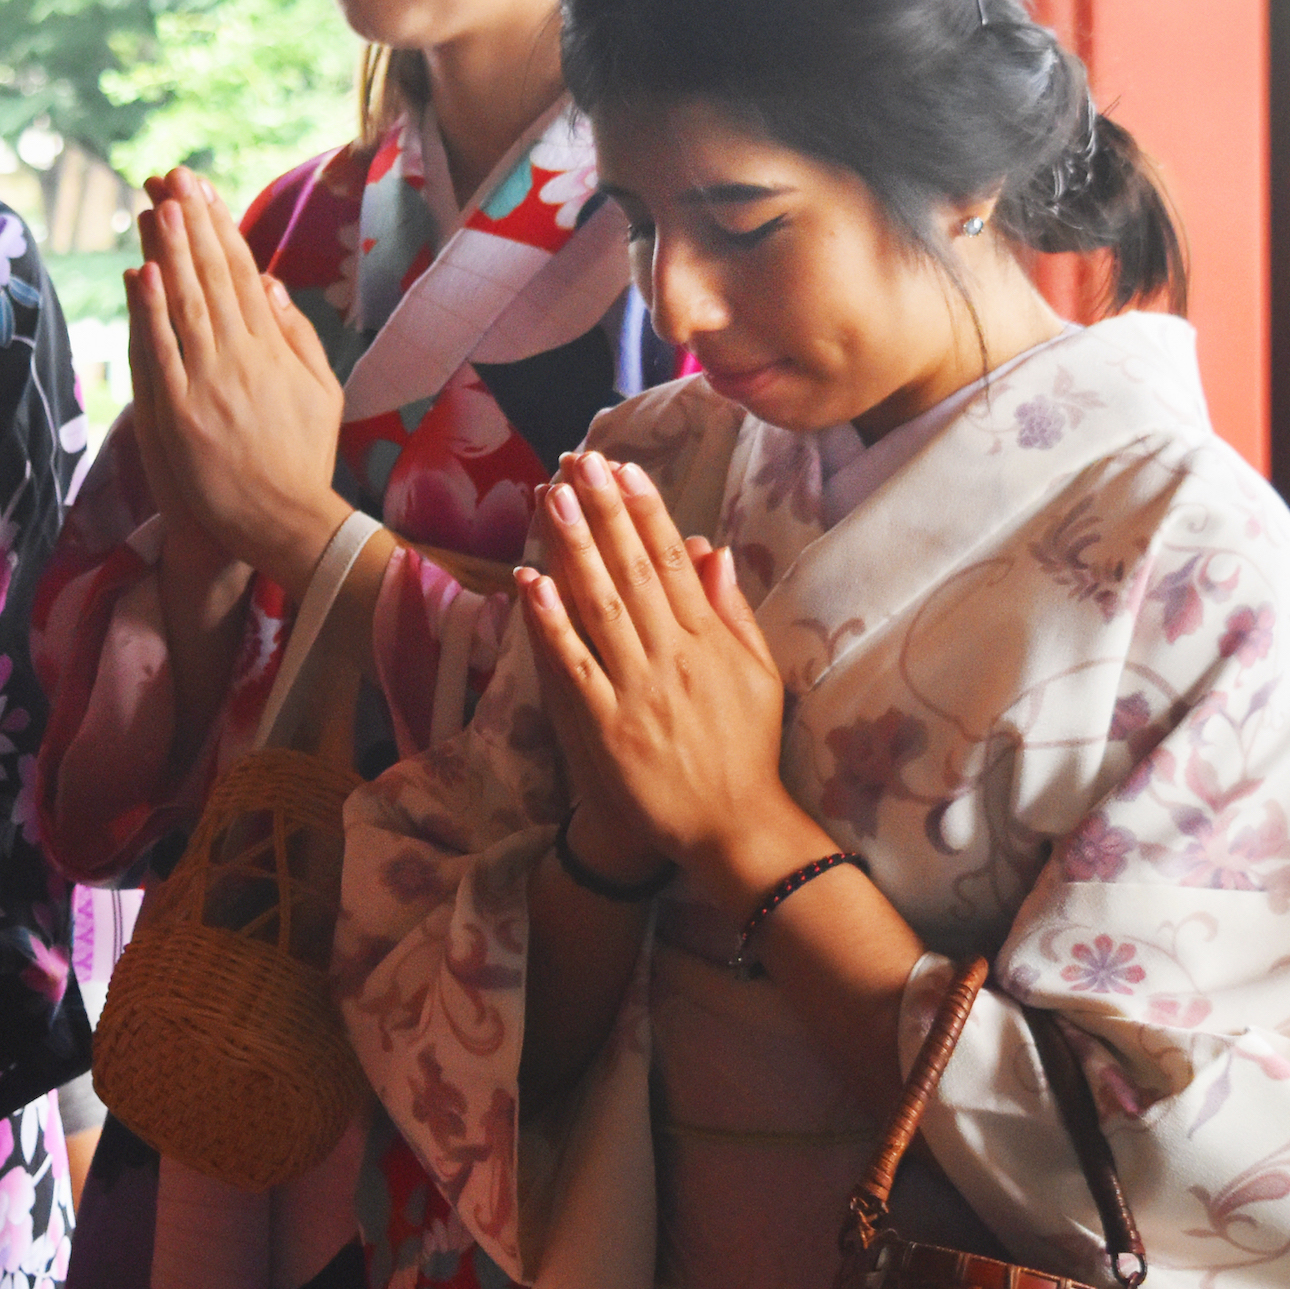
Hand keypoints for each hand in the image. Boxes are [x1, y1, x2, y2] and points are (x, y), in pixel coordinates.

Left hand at [124, 169, 348, 595]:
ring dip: (170, 252)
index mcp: (273, 349)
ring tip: (158, 204)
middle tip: (173, 175)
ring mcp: (210, 384)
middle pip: (212, 278)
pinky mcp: (180, 415)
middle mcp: (242, 357)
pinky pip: (162, 353)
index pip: (242, 275)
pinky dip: (150, 312)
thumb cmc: (303, 460)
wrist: (285, 521)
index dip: (221, 229)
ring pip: (186, 305)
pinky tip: (140, 274)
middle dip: (192, 223)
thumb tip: (272, 284)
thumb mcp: (322, 391)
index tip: (204, 191)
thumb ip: (297, 336)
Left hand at [516, 449, 794, 880]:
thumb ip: (733, 612)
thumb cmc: (745, 750)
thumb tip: (711, 550)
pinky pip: (573, 665)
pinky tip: (530, 583)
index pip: (670, 562)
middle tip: (579, 462)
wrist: (732, 826)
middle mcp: (672, 656)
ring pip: (599, 606)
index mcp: (708, 640)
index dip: (645, 511)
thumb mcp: (759, 675)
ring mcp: (636, 690)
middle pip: (631, 571)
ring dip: (573, 549)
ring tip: (551, 499)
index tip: (624, 469)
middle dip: (603, 511)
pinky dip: (550, 623)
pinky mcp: (605, 726)